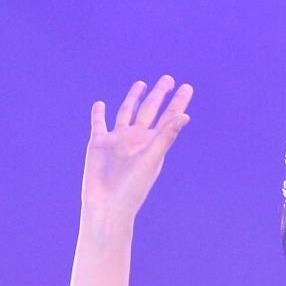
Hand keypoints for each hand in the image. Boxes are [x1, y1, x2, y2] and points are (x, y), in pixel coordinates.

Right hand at [81, 76, 192, 218]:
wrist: (107, 206)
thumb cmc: (132, 188)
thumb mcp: (151, 159)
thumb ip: (166, 136)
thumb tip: (185, 116)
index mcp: (152, 143)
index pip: (168, 117)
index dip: (178, 102)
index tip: (187, 87)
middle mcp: (136, 139)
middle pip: (149, 110)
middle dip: (158, 95)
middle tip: (168, 79)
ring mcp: (117, 140)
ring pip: (126, 112)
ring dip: (133, 99)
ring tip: (141, 84)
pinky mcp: (98, 144)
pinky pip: (98, 124)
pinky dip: (98, 114)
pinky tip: (99, 104)